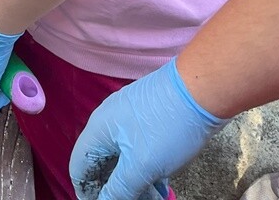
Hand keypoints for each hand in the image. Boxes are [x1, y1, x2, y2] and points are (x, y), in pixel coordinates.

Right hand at [70, 59, 228, 199]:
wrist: (199, 90)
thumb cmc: (167, 128)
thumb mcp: (142, 166)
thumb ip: (119, 188)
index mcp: (99, 129)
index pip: (79, 166)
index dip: (86, 192)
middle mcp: (108, 121)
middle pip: (101, 163)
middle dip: (115, 189)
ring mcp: (128, 118)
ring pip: (122, 158)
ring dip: (133, 182)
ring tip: (154, 197)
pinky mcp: (146, 119)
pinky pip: (136, 149)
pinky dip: (143, 169)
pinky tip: (160, 184)